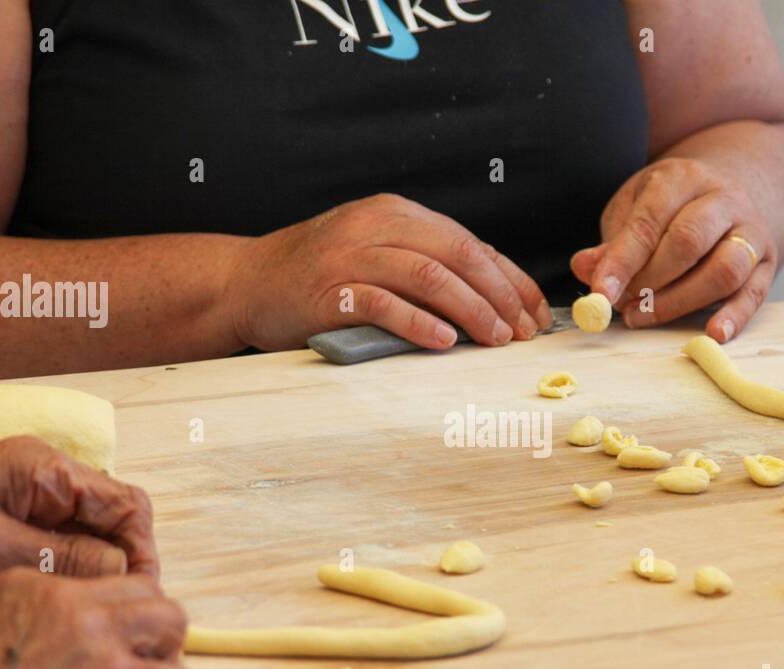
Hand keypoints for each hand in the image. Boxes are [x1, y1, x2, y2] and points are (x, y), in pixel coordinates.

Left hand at [0, 436, 158, 627]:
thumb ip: (63, 556)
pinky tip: (75, 610)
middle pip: (114, 520)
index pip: (121, 500)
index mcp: (40, 467)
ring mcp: (29, 513)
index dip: (140, 547)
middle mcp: (41, 484)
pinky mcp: (16, 542)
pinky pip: (67, 560)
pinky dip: (78, 584)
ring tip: (102, 615)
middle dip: (126, 562)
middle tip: (125, 608)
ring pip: (95, 543)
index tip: (142, 591)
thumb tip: (123, 573)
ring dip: (103, 576)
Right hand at [0, 568, 191, 668]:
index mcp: (28, 583)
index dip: (113, 619)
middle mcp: (66, 599)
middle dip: (149, 631)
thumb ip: (36, 631)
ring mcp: (93, 634)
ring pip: (173, 622)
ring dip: (164, 660)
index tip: (101, 653)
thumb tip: (76, 658)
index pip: (101, 580)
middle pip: (147, 591)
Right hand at [227, 193, 552, 349]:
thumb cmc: (320, 277)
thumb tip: (496, 301)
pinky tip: (444, 341)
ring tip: (495, 338)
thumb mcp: (377, 254)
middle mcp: (376, 224)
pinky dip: (419, 322)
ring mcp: (351, 255)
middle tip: (522, 332)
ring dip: (471, 309)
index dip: (511, 279)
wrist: (247, 282)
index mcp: (397, 213)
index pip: (470, 242)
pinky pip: (384, 303)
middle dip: (500, 295)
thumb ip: (426, 266)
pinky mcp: (329, 290)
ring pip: (430, 275)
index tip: (536, 314)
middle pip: (458, 254)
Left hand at [571, 157, 776, 341]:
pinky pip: (755, 292)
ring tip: (646, 317)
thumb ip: (612, 242)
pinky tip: (713, 334)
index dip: (622, 261)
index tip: (600, 293)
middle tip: (624, 307)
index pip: (650, 221)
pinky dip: (735, 317)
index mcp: (682, 177)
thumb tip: (584, 268)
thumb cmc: (670, 209)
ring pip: (725, 268)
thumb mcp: (634, 210)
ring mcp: (750, 230)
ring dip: (681, 301)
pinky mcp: (765, 262)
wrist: (728, 194)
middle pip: (689, 241)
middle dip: (651, 281)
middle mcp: (722, 198)